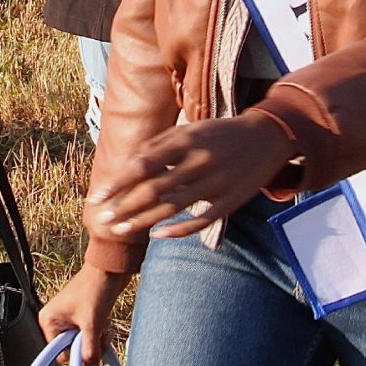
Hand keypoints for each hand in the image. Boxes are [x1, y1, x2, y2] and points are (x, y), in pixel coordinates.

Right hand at [39, 265, 130, 364]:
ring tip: (105, 328)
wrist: (111, 268)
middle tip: (101, 336)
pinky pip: (89, 335)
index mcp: (48, 320)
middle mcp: (56, 320)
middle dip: (89, 347)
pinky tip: (106, 325)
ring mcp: (69, 318)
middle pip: (72, 349)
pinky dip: (99, 334)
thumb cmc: (95, 289)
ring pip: (83, 344)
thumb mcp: (92, 324)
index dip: (76, 355)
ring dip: (97, 341)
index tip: (91, 351)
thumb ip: (90, 351)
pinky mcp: (82, 317)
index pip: (59, 353)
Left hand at [85, 111, 294, 242]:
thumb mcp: (188, 129)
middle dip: (124, 206)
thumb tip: (129, 164)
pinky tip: (157, 236)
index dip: (119, 182)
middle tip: (102, 219)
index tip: (98, 196)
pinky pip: (200, 221)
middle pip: (154, 189)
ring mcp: (216, 183)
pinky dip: (177, 231)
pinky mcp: (229, 201)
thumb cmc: (218, 133)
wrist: (267, 137)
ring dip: (143, 221)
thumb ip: (159, 145)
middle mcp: (199, 162)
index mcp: (186, 140)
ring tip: (120, 229)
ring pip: (172, 207)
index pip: (144, 164)